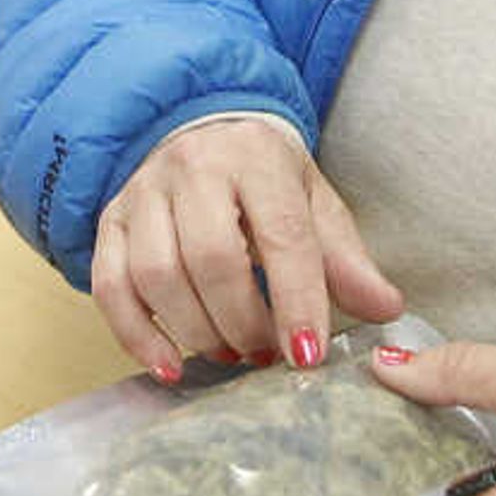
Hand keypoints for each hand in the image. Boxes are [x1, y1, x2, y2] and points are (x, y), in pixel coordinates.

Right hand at [90, 117, 401, 380]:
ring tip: (231, 353)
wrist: (201, 129)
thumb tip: (385, 308)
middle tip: (266, 353)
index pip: (280, 235)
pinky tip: (170, 365)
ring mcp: (144, 192)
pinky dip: (137, 336)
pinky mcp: (110, 220)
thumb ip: (345, 258)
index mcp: (256, 157)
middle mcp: (193, 167)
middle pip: (211, 257)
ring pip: (157, 274)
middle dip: (243, 320)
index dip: (297, 301)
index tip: (308, 357)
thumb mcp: (313, 201)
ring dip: (197, 331)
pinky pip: (110, 286)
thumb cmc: (263, 176)